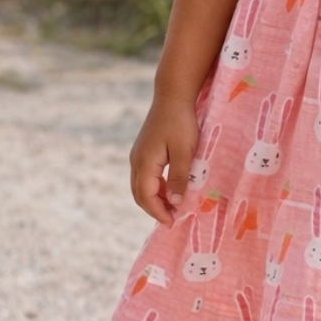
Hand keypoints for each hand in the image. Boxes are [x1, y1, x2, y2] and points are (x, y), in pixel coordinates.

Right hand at [129, 94, 200, 224]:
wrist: (173, 96)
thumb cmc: (181, 123)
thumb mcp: (184, 152)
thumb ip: (178, 178)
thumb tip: (175, 202)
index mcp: (144, 163)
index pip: (146, 196)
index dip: (158, 212)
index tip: (172, 223)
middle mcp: (136, 161)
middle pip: (140, 194)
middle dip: (155, 209)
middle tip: (172, 220)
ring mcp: (138, 155)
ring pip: (141, 186)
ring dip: (155, 199)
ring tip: (173, 208)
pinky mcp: (144, 150)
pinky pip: (145, 176)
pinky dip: (155, 188)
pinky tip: (170, 190)